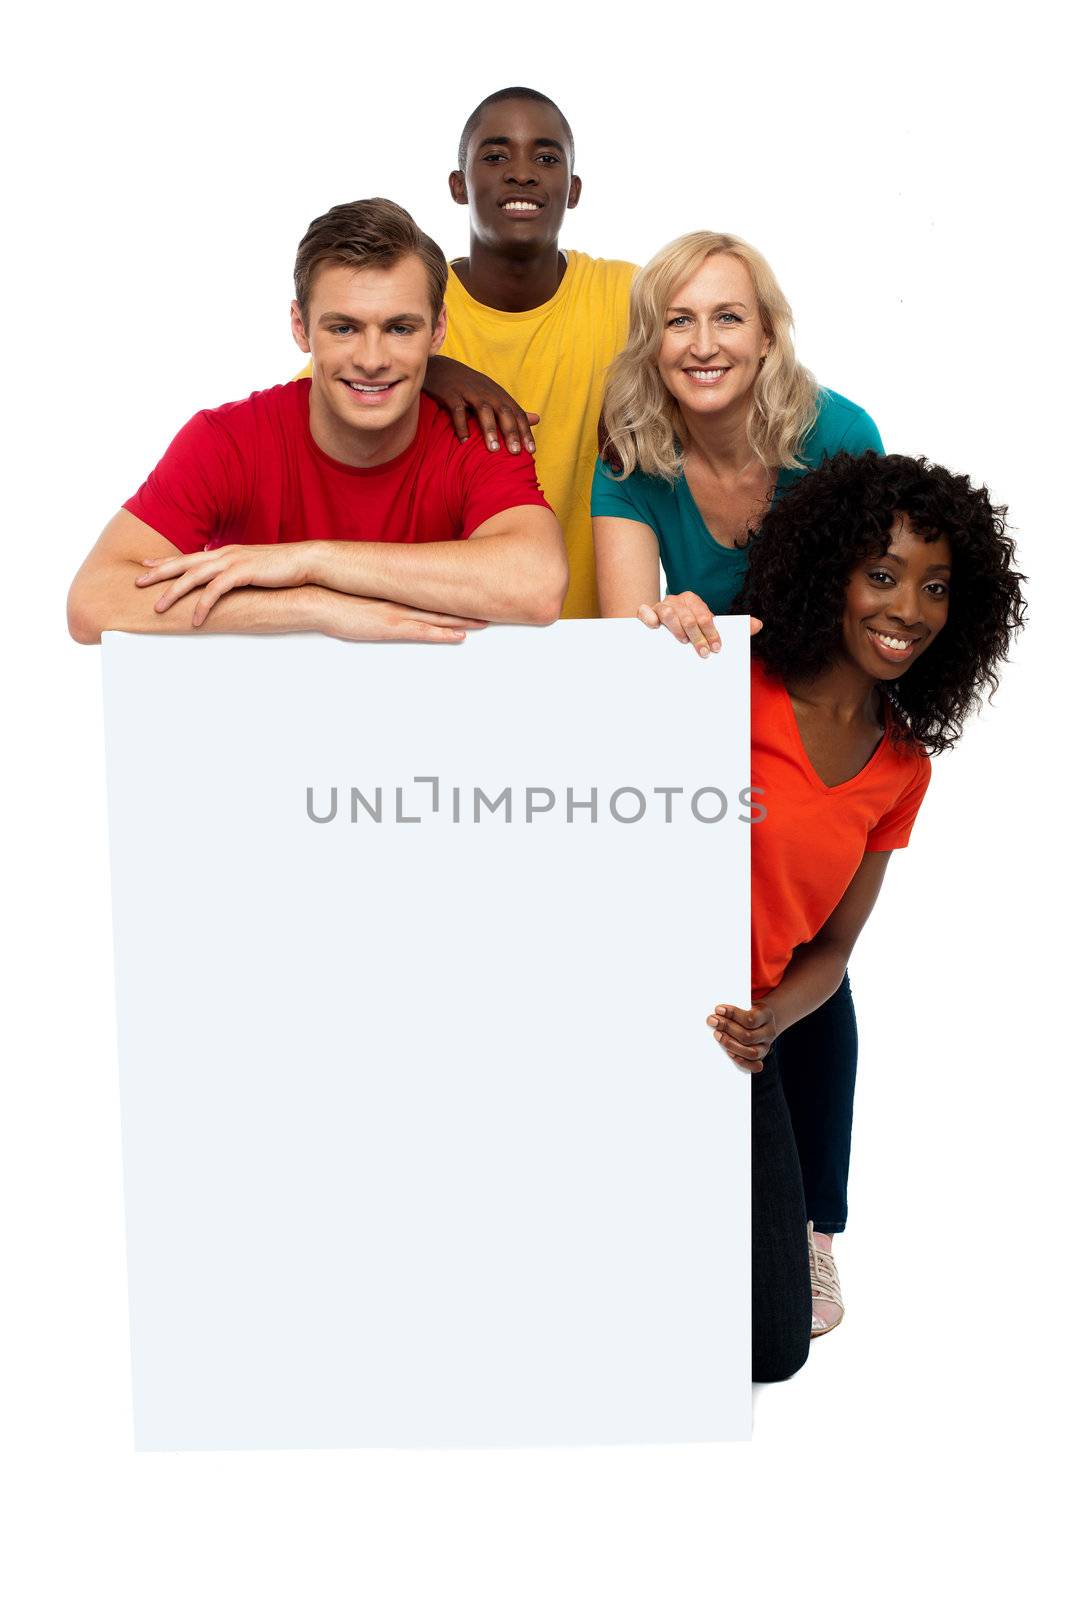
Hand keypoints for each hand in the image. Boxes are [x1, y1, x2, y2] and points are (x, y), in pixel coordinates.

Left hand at [136, 543, 314, 625]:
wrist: (303, 561)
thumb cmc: (279, 569)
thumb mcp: (250, 569)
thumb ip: (234, 573)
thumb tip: (223, 583)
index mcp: (223, 553)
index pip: (187, 556)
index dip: (165, 561)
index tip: (145, 566)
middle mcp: (222, 554)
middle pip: (182, 564)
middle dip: (158, 573)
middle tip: (137, 583)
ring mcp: (231, 562)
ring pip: (193, 577)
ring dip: (173, 593)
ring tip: (158, 608)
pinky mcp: (242, 573)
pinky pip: (215, 591)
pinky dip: (203, 606)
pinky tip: (195, 620)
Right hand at [316, 590, 488, 644]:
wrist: (319, 600)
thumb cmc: (336, 602)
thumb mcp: (363, 600)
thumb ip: (379, 602)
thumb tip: (387, 607)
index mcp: (396, 594)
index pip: (431, 595)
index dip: (453, 597)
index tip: (471, 596)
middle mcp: (402, 601)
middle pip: (442, 604)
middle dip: (467, 607)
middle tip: (491, 608)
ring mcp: (398, 614)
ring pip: (439, 617)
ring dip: (463, 620)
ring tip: (485, 622)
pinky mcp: (391, 627)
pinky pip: (423, 632)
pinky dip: (443, 634)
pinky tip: (459, 637)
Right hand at [424, 355, 538, 454]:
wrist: (437, 367)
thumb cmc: (468, 387)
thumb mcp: (492, 395)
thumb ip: (512, 409)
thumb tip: (537, 419)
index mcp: (497, 393)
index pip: (516, 412)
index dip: (524, 431)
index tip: (531, 451)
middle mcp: (486, 391)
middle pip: (503, 410)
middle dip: (510, 431)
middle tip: (515, 452)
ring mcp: (468, 391)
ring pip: (483, 409)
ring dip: (490, 429)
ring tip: (493, 449)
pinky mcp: (450, 392)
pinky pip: (457, 409)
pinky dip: (461, 424)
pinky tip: (464, 441)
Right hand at [637, 593, 762, 656]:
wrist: (661, 630)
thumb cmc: (687, 629)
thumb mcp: (708, 628)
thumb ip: (731, 628)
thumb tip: (758, 625)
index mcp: (693, 601)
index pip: (705, 614)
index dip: (712, 632)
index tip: (717, 648)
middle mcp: (677, 601)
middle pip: (688, 616)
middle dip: (698, 636)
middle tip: (704, 653)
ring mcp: (661, 606)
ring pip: (669, 612)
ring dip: (677, 628)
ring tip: (683, 642)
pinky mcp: (646, 614)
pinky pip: (645, 612)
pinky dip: (649, 617)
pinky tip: (654, 627)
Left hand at [708, 1002, 776, 1072]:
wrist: (761, 1019)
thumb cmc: (748, 1010)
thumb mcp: (745, 1003)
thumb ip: (734, 1006)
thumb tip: (718, 1012)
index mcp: (767, 1015)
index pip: (750, 1018)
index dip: (733, 1014)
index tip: (718, 1010)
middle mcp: (769, 1032)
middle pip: (748, 1036)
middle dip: (728, 1028)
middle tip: (713, 1022)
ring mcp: (766, 1046)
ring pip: (751, 1052)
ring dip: (731, 1045)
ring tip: (718, 1035)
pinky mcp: (761, 1057)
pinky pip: (756, 1066)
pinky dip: (743, 1062)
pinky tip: (729, 1053)